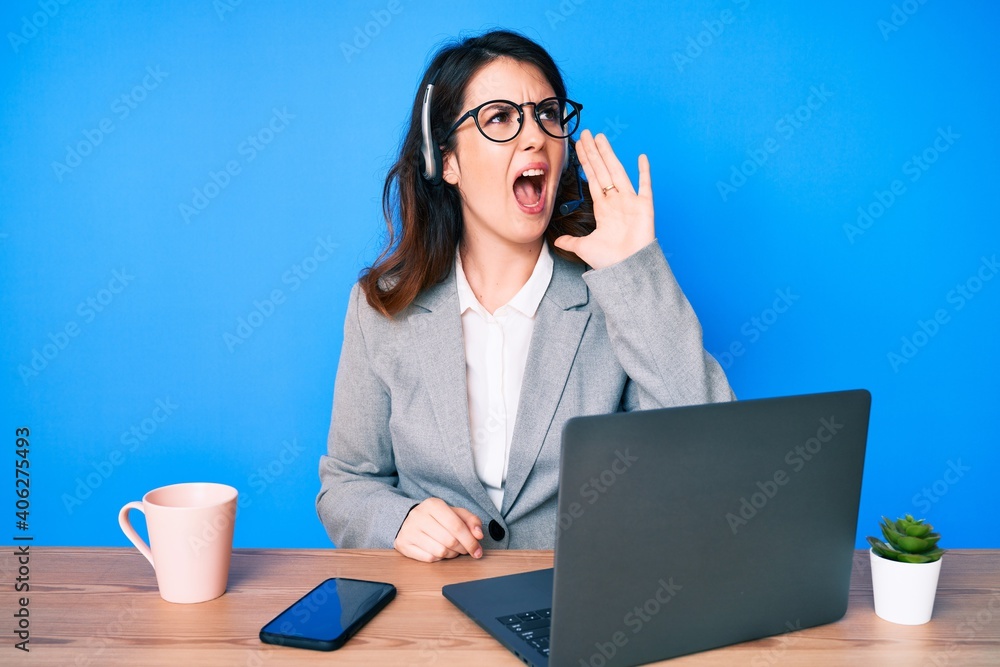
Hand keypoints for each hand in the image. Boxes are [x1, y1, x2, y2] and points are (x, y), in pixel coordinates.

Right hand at [393, 498, 483, 562]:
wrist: (411, 519)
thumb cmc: (438, 518)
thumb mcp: (456, 513)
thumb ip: (471, 521)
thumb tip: (479, 535)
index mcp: (433, 505)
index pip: (457, 526)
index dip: (470, 541)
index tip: (477, 551)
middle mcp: (419, 516)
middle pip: (449, 540)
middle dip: (462, 549)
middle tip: (465, 550)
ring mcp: (409, 530)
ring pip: (439, 551)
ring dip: (451, 554)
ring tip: (452, 550)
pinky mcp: (403, 543)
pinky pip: (428, 558)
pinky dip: (438, 558)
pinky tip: (440, 551)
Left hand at [553, 129, 654, 270]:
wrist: (627, 270)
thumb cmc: (609, 261)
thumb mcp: (584, 248)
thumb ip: (571, 241)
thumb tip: (556, 241)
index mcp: (603, 208)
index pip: (592, 178)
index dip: (586, 162)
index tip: (579, 146)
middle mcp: (616, 201)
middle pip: (603, 170)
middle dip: (594, 152)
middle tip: (587, 133)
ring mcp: (630, 202)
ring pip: (617, 172)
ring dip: (609, 154)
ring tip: (601, 137)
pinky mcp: (644, 207)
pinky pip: (645, 186)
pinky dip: (644, 172)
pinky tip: (641, 157)